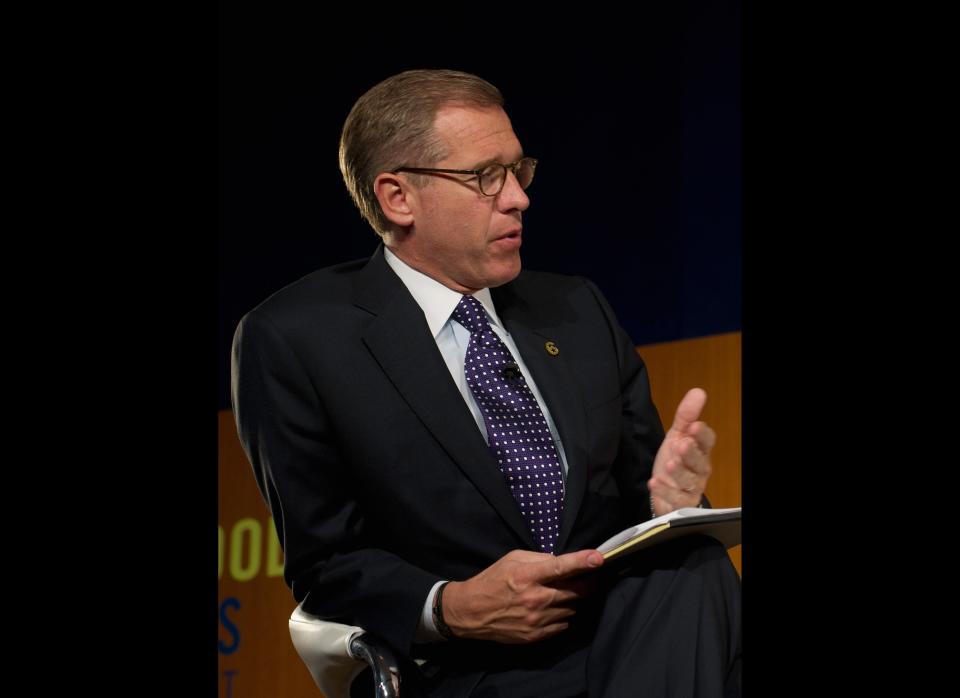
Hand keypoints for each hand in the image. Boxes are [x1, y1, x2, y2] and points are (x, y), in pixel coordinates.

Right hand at [441, 548, 603, 643]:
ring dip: (574, 600)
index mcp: (527, 576)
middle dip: (589, 583)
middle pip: (575, 592)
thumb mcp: (512, 559)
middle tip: (594, 577)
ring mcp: (537, 620)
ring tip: (566, 593)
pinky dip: (564, 615)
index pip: (561, 567)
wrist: (471, 613)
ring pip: (572, 609)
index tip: (599, 558)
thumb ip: (538, 558)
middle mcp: (535, 599)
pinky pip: (564, 625)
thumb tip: (561, 562)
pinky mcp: (536, 636)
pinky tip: (554, 608)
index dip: (582, 562)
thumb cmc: (492, 580)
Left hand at [648, 387, 715, 516]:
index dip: (702, 435)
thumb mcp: (677, 435)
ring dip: (679, 472)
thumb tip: (698, 391)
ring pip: (689, 481)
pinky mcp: (681, 503)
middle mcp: (699, 470)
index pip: (707, 442)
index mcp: (700, 451)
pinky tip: (654, 484)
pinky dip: (665, 492)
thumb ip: (686, 416)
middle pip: (699, 462)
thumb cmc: (675, 459)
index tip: (695, 426)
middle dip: (691, 454)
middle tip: (681, 445)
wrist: (664, 490)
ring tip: (668, 464)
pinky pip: (676, 500)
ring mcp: (691, 488)